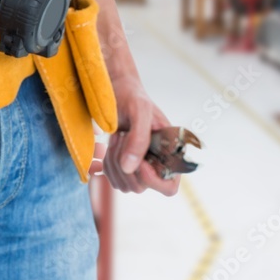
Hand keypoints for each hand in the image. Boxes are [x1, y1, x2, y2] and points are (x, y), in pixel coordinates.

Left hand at [98, 80, 179, 195]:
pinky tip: (111, 144)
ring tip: (117, 137)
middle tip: (121, 136)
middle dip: (124, 164)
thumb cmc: (133, 97)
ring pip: (124, 185)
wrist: (118, 92)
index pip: (169, 188)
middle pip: (140, 187)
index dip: (152, 180)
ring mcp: (141, 168)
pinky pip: (113, 179)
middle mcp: (159, 165)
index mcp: (172, 153)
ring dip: (113, 162)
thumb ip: (139, 138)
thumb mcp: (140, 111)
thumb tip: (130, 167)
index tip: (138, 162)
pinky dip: (107, 164)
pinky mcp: (125, 167)